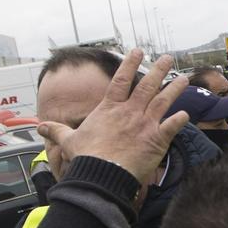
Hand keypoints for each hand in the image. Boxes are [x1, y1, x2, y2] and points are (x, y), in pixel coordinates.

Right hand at [38, 50, 187, 182]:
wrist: (102, 175)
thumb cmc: (86, 158)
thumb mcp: (69, 141)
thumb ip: (57, 131)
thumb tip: (40, 127)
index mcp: (110, 109)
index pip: (122, 80)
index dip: (130, 64)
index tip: (137, 51)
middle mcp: (130, 112)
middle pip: (147, 85)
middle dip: (158, 69)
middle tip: (167, 58)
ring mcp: (145, 124)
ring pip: (163, 101)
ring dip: (174, 88)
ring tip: (184, 78)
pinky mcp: (156, 140)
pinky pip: (172, 127)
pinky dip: (180, 120)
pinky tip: (186, 113)